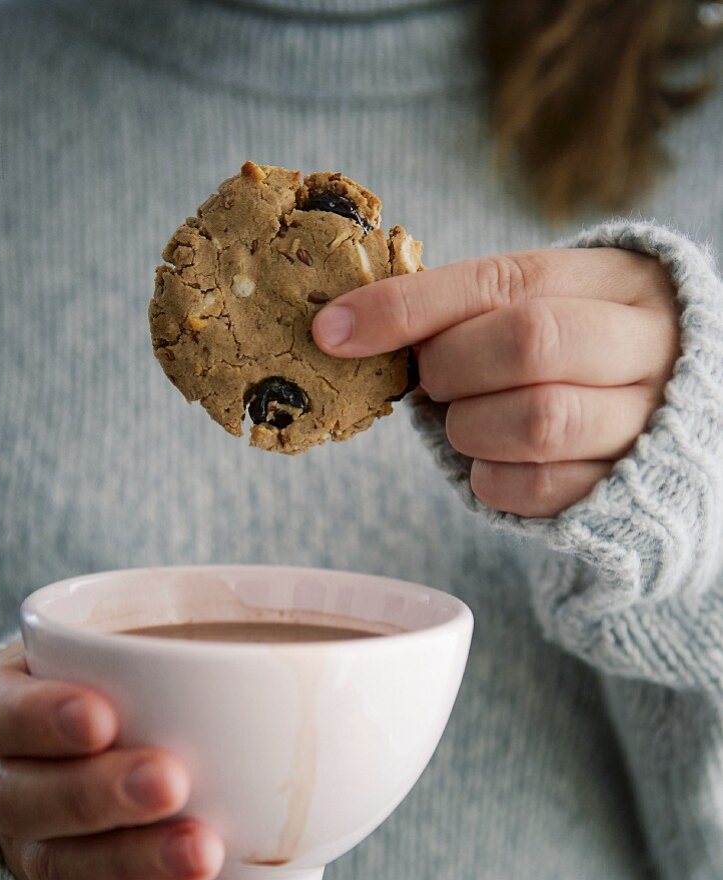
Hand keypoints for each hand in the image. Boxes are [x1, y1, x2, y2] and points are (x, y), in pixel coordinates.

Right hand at [0, 642, 223, 879]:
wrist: (55, 747)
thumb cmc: (92, 678)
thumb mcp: (96, 643)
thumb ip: (148, 639)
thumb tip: (278, 643)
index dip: (39, 719)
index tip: (101, 717)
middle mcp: (1, 780)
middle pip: (26, 797)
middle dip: (100, 793)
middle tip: (172, 780)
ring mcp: (29, 842)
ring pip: (61, 864)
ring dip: (134, 861)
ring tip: (201, 851)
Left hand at [313, 248, 679, 516]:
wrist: (662, 415)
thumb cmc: (572, 350)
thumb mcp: (535, 306)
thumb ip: (461, 308)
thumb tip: (343, 326)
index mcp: (614, 279)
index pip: (500, 282)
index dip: (408, 306)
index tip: (332, 330)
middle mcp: (643, 344)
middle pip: (530, 343)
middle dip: (453, 367)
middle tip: (436, 382)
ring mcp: (642, 419)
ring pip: (538, 420)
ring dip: (470, 427)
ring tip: (467, 420)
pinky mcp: (618, 486)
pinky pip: (536, 487)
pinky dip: (489, 477)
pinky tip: (490, 459)